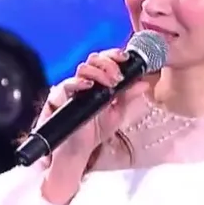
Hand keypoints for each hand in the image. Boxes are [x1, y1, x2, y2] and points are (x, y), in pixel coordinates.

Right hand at [36, 49, 151, 164]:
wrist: (79, 149)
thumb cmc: (95, 130)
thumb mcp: (117, 112)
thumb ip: (129, 96)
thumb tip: (144, 83)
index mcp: (98, 81)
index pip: (105, 60)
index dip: (114, 55)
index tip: (125, 58)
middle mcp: (84, 81)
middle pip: (93, 59)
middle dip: (108, 63)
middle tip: (118, 76)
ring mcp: (72, 88)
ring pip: (82, 68)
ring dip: (98, 72)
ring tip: (109, 83)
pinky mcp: (59, 99)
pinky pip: (65, 85)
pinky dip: (77, 83)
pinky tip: (88, 85)